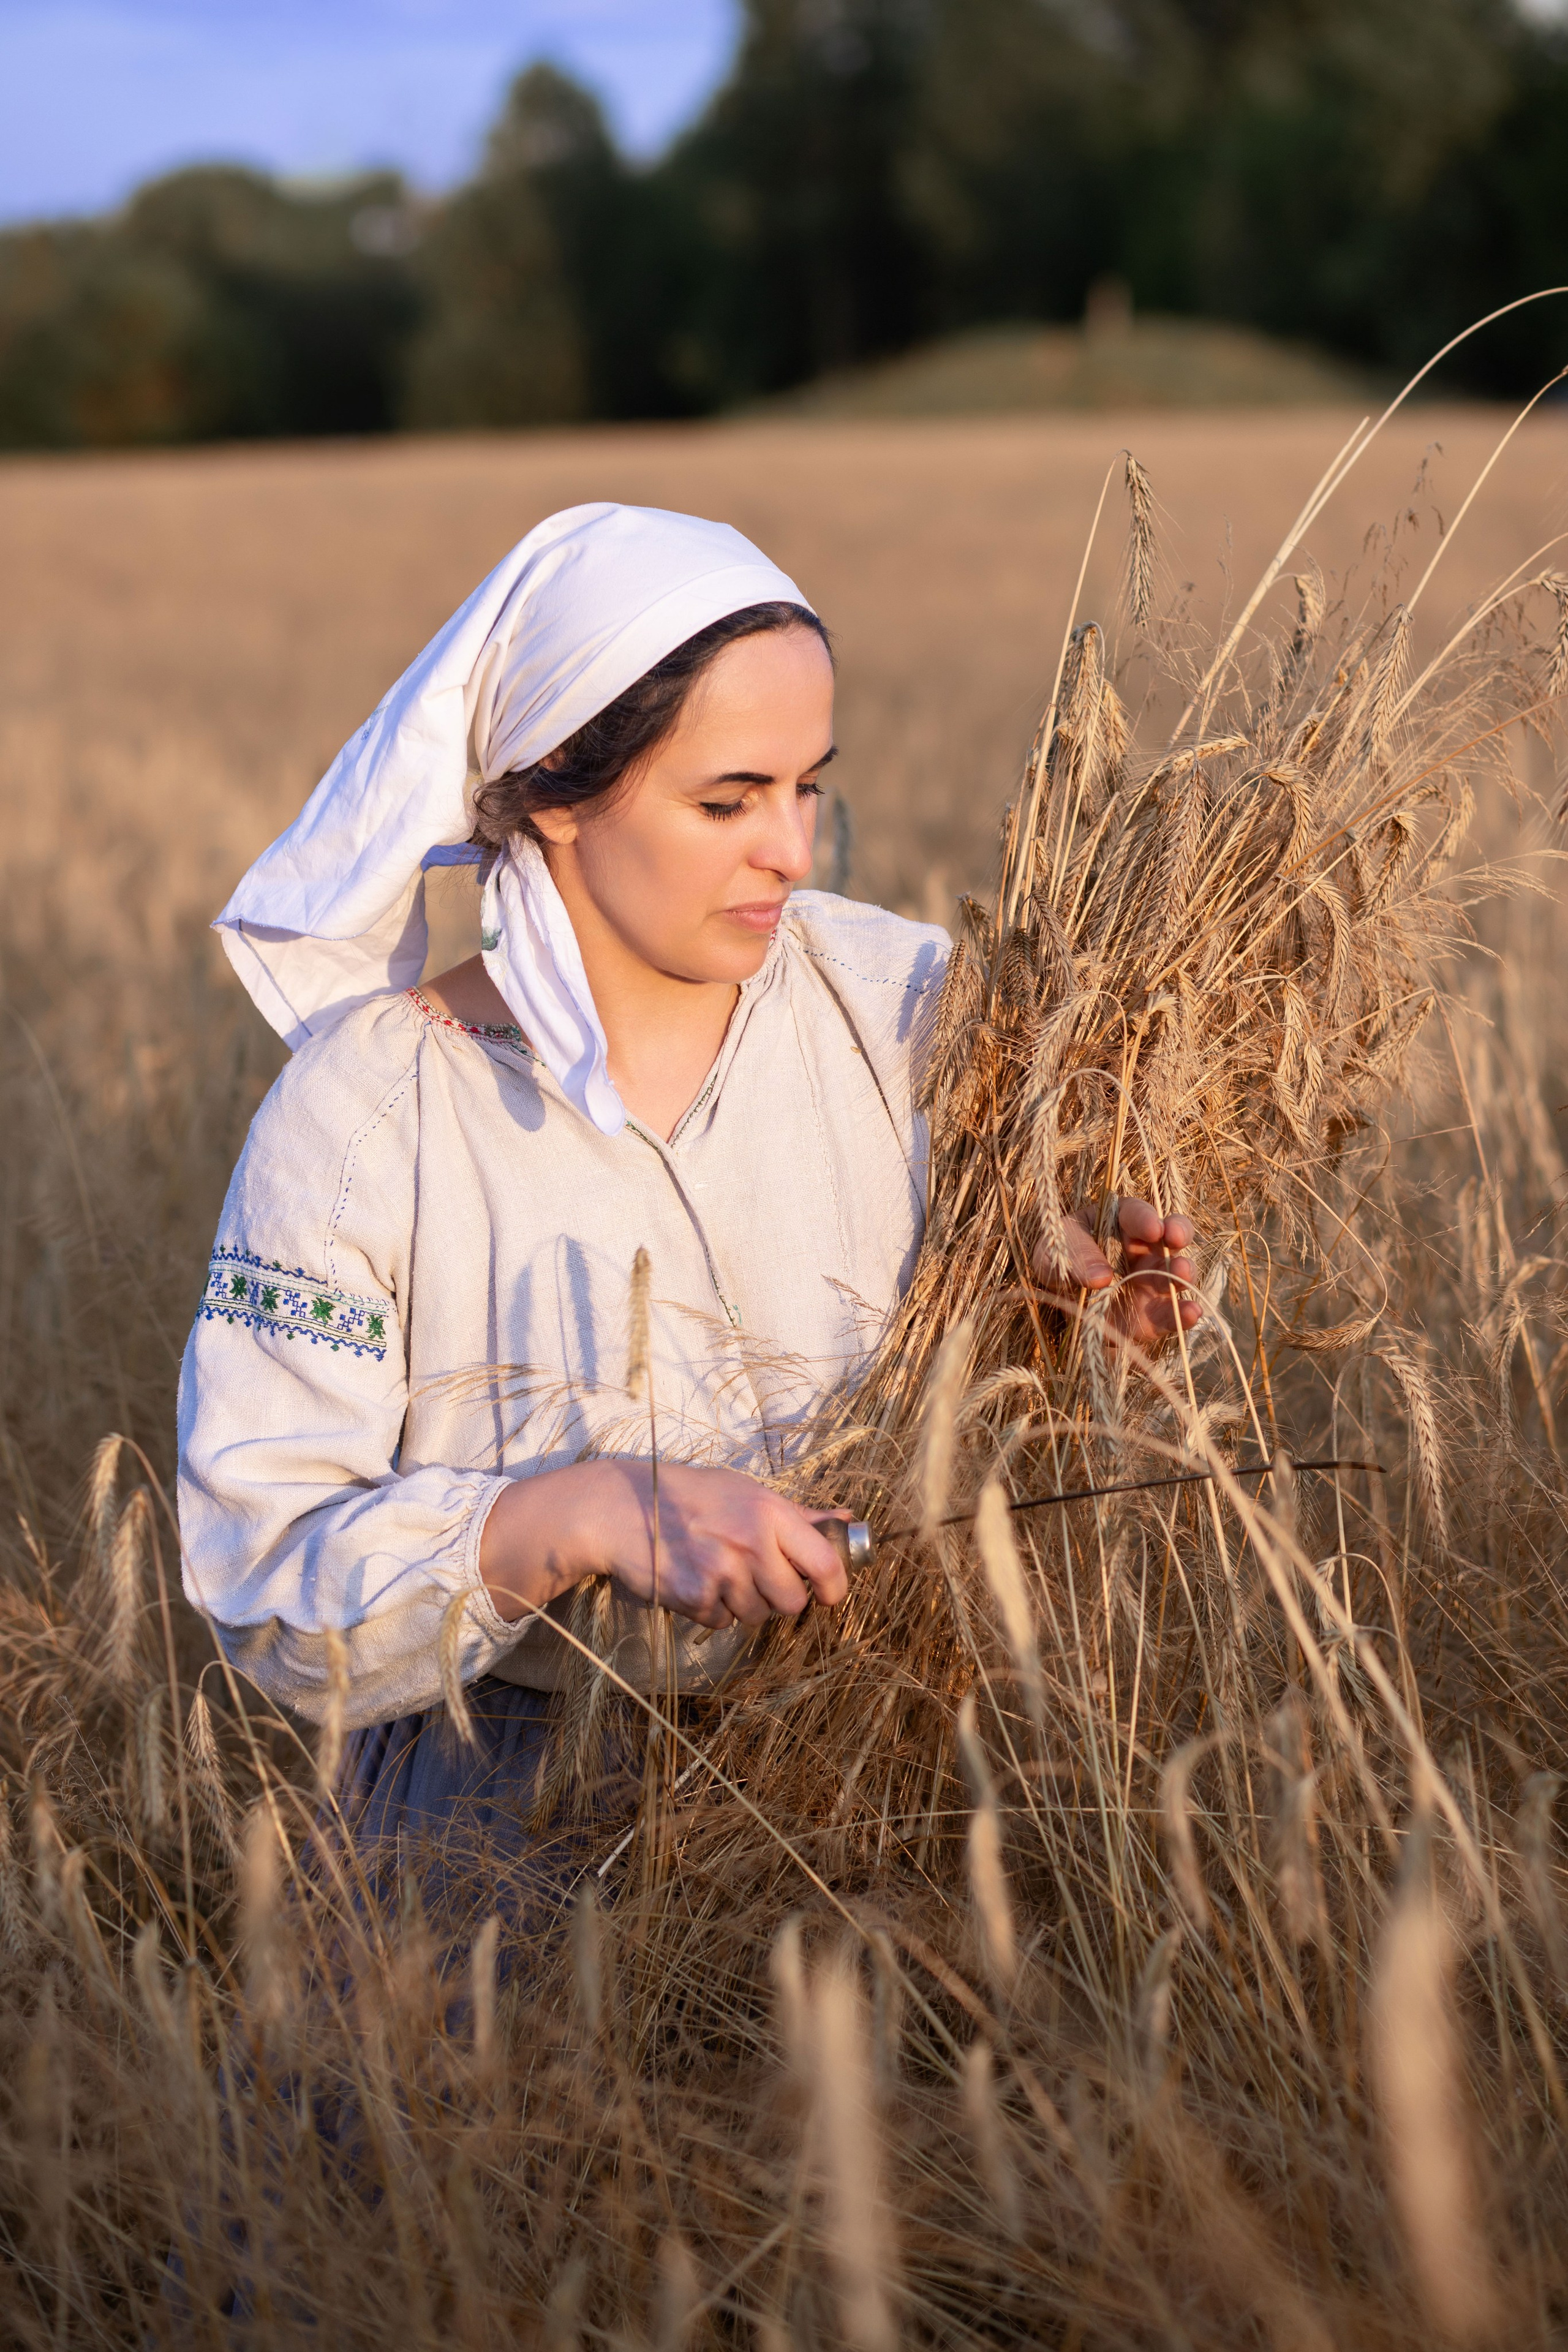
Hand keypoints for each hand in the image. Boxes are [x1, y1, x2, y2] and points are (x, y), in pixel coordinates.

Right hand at [478, 1459, 849, 1629]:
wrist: (620, 1509)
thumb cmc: (689, 1495)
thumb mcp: (746, 1491)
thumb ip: (798, 1513)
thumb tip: (848, 1520)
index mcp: (770, 1512)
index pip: (826, 1563)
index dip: (834, 1587)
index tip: (828, 1593)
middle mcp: (751, 1542)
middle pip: (792, 1601)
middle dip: (780, 1598)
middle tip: (758, 1578)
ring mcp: (722, 1572)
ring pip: (756, 1616)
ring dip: (743, 1603)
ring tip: (718, 1571)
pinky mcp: (695, 1597)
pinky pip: (721, 1622)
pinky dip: (712, 1610)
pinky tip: (695, 1580)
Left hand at [1033, 1196, 1202, 1350]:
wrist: (1063, 1310)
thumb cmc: (1060, 1266)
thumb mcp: (1051, 1256)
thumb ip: (1074, 1259)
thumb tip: (1101, 1277)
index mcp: (1117, 1223)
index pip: (1136, 1213)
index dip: (1146, 1218)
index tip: (1151, 1228)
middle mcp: (1144, 1248)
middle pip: (1172, 1233)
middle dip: (1178, 1232)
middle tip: (1174, 1238)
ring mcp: (1153, 1280)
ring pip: (1178, 1271)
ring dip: (1183, 1272)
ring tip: (1180, 1275)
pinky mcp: (1156, 1313)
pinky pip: (1174, 1312)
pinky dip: (1185, 1313)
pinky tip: (1192, 1311)